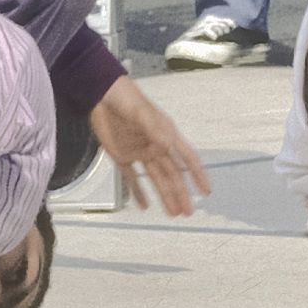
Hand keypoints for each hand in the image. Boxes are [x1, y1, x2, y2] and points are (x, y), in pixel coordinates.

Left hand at [88, 74, 211, 217]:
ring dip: (164, 196)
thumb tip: (167, 145)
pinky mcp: (122, 155)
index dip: (197, 174)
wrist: (101, 94)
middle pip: (172, 174)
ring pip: (155, 179)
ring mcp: (139, 152)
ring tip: (172, 213)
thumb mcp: (140, 112)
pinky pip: (131, 178)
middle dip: (181, 193)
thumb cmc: (125, 98)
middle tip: (188, 212)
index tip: (206, 190)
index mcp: (165, 135)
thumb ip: (153, 129)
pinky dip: (138, 192)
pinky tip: (144, 205)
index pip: (186, 158)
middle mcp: (156, 146)